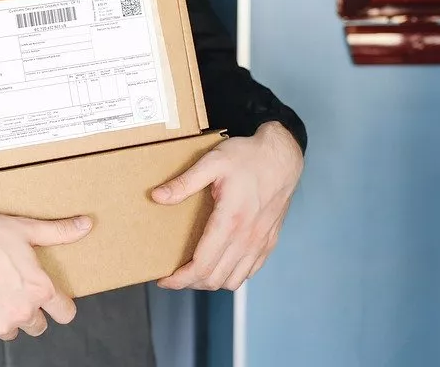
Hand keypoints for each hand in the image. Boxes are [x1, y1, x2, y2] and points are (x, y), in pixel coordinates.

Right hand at [0, 212, 92, 345]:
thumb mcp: (23, 229)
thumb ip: (58, 232)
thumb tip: (87, 225)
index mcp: (38, 289)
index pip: (65, 312)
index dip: (60, 305)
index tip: (50, 299)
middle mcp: (22, 313)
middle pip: (38, 325)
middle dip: (29, 311)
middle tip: (11, 289)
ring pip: (10, 330)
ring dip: (3, 317)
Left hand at [152, 121, 302, 290]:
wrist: (282, 156)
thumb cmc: (247, 157)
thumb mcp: (211, 162)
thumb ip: (184, 183)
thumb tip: (156, 197)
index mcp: (230, 221)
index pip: (202, 265)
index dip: (179, 279)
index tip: (163, 280)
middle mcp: (247, 238)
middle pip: (214, 279)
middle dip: (189, 283)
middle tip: (173, 275)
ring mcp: (260, 242)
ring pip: (233, 281)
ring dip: (210, 282)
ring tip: (193, 271)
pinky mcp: (269, 241)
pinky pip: (249, 272)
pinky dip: (231, 275)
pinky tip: (219, 264)